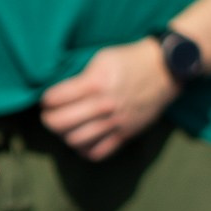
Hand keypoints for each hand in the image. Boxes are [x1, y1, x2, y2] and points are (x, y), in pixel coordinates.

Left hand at [40, 39, 178, 161]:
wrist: (164, 70)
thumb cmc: (130, 60)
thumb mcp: (102, 58)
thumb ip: (81, 77)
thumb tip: (59, 94)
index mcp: (96, 82)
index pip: (58, 98)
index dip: (46, 101)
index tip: (45, 101)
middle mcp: (103, 105)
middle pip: (62, 123)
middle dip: (49, 121)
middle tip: (48, 117)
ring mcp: (114, 123)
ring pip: (75, 140)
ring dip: (64, 136)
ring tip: (64, 128)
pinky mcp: (123, 135)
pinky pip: (96, 152)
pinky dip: (83, 150)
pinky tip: (81, 141)